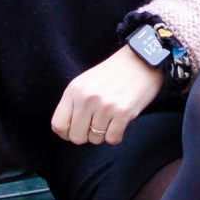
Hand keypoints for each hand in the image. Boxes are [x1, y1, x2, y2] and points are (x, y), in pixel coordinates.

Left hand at [51, 47, 165, 145]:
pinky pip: (113, 139)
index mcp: (74, 90)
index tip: (75, 131)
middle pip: (76, 136)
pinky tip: (119, 123)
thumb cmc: (113, 73)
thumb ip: (74, 102)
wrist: (140, 61)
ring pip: (96, 139)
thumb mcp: (85, 82)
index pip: (58, 125)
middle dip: (86, 136)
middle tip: (95, 125)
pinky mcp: (123, 112)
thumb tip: (66, 129)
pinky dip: (116, 135)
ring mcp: (105, 105)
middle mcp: (87, 98)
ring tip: (110, 118)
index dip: (66, 133)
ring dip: (103, 133)